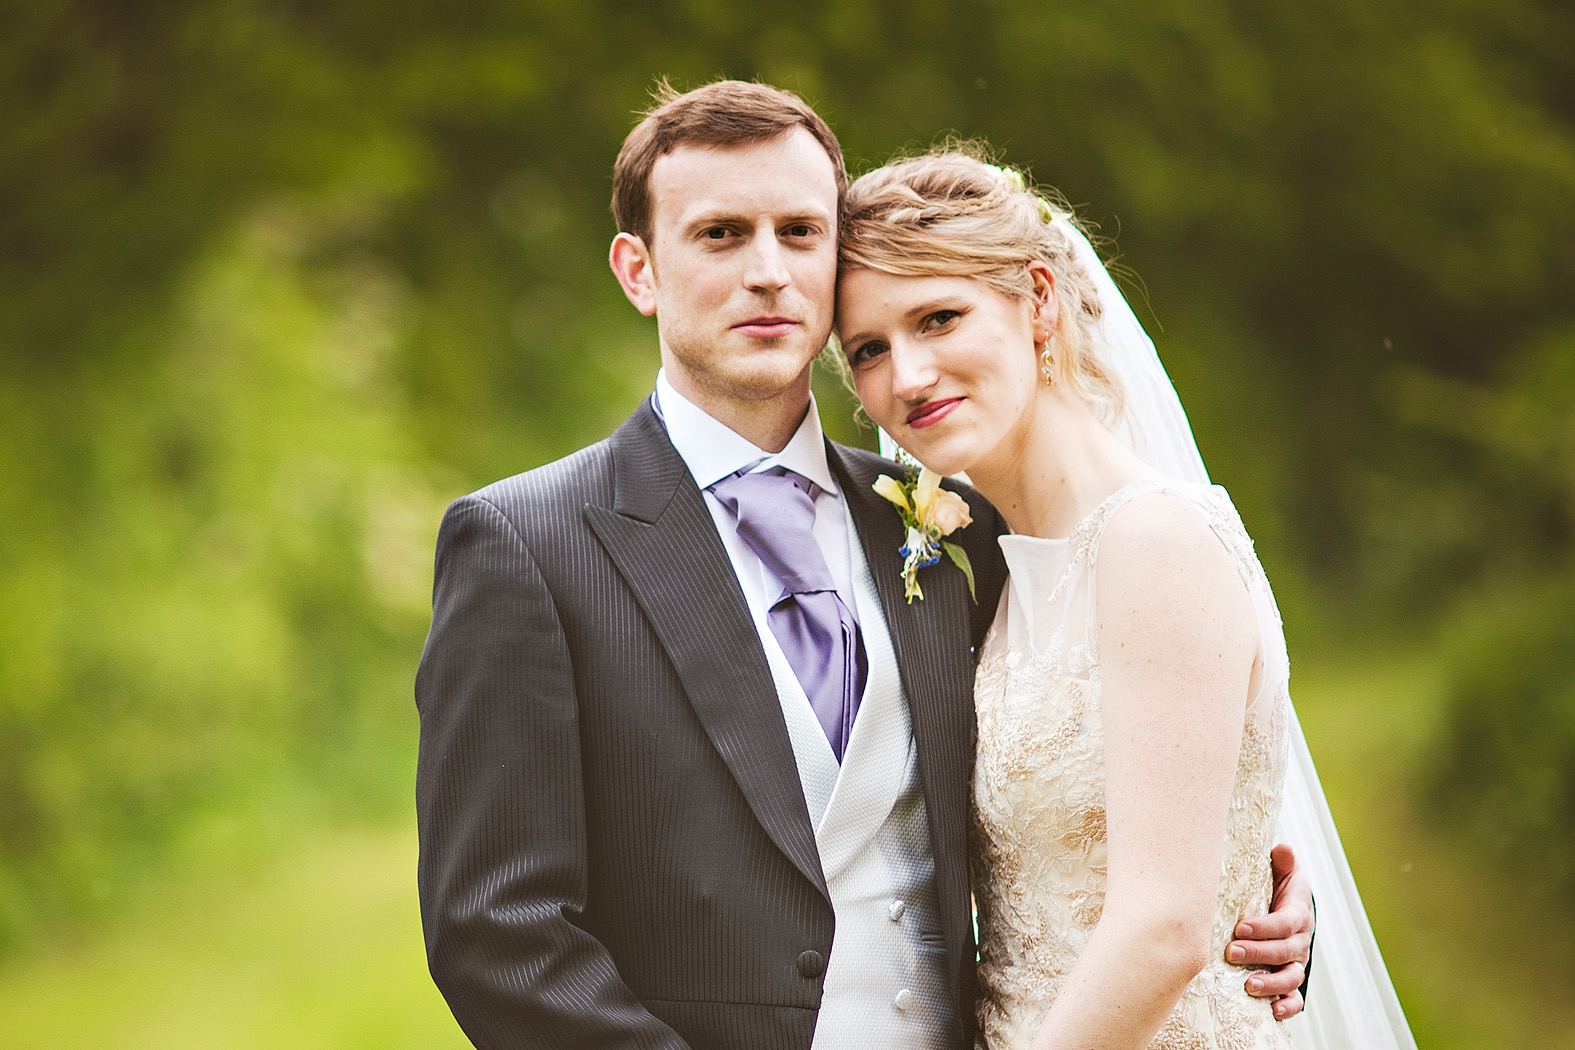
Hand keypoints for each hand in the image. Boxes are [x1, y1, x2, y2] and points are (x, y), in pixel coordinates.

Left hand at [1227, 843, 1313, 1019]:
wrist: (1289, 909)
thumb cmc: (1277, 888)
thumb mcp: (1281, 872)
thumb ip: (1281, 862)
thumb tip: (1282, 848)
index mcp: (1297, 913)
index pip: (1284, 923)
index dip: (1265, 927)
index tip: (1240, 928)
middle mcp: (1300, 941)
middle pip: (1284, 951)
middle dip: (1259, 953)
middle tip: (1232, 952)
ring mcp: (1297, 962)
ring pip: (1291, 977)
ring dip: (1272, 983)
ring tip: (1249, 985)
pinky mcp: (1291, 979)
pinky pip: (1296, 998)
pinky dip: (1288, 1007)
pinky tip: (1273, 1012)